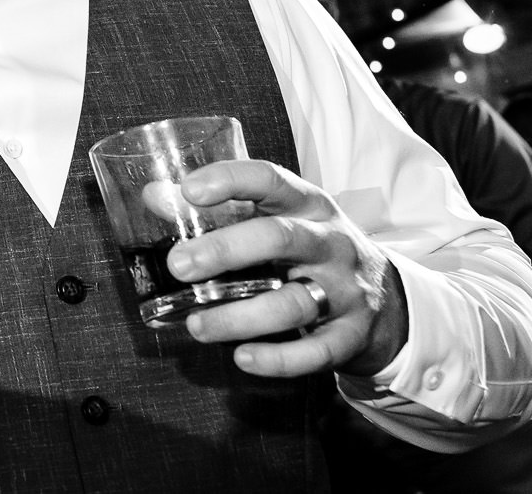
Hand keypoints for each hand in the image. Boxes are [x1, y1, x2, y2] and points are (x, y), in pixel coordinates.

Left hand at [172, 159, 407, 378]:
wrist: (386, 299)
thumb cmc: (309, 248)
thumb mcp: (275, 218)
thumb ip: (217, 209)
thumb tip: (153, 197)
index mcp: (307, 204)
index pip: (271, 180)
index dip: (231, 180)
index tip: (190, 190)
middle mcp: (329, 242)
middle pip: (280, 239)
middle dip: (226, 251)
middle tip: (178, 266)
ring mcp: (345, 290)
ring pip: (293, 303)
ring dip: (239, 317)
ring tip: (196, 326)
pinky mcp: (351, 336)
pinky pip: (316, 352)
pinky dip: (278, 359)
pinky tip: (242, 357)